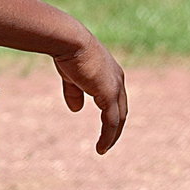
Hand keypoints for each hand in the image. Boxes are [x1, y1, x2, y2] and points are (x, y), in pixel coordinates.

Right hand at [52, 36, 127, 154]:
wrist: (69, 41)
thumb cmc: (67, 52)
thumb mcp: (71, 76)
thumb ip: (75, 92)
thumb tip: (77, 110)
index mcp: (111, 73)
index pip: (116, 98)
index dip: (111, 113)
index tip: (105, 126)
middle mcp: (118, 80)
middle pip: (121, 110)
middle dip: (115, 127)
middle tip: (107, 142)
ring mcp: (115, 88)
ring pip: (118, 118)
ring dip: (112, 136)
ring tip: (103, 149)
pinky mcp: (109, 95)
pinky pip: (111, 122)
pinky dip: (108, 136)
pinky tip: (101, 147)